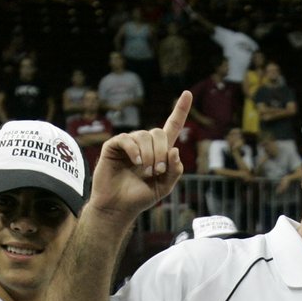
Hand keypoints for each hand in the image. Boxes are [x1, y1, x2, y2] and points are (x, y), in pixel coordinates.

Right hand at [87, 91, 192, 223]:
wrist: (118, 207)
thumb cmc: (140, 197)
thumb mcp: (165, 187)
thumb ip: (175, 171)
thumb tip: (175, 150)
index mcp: (159, 151)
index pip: (172, 126)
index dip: (180, 110)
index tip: (188, 93)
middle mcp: (144, 144)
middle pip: (158, 132)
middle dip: (162, 152)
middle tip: (157, 171)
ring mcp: (128, 144)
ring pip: (144, 136)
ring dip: (149, 155)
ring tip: (146, 172)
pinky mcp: (113, 146)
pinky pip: (127, 139)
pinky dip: (134, 151)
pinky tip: (135, 163)